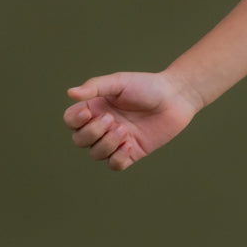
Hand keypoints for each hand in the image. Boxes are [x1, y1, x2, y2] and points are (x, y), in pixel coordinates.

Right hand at [63, 71, 198, 171]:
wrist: (176, 97)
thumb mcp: (119, 82)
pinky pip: (115, 165)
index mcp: (96, 108)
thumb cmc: (147, 86)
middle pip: (80, 140)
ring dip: (107, 143)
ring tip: (125, 129)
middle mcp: (103, 126)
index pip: (71, 121)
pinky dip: (117, 158)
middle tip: (113, 119)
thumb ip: (95, 87)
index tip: (88, 112)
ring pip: (96, 154)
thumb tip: (70, 93)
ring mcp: (117, 140)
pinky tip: (130, 145)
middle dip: (92, 132)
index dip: (74, 121)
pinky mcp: (132, 152)